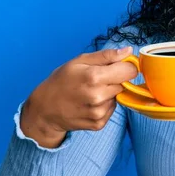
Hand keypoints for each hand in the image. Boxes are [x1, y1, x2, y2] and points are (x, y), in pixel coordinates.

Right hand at [21, 46, 138, 147]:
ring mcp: (98, 113)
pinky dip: (105, 105)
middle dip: (115, 80)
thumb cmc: (61, 81)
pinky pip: (112, 110)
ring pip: (118, 97)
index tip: (118, 66)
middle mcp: (98, 96)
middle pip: (125, 84)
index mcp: (94, 77)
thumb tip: (129, 51)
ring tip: (90, 92)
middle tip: (96, 80)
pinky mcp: (99, 124)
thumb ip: (106, 56)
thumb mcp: (79, 61)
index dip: (126, 66)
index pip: (130, 71)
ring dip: (109, 93)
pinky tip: (89, 103)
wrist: (44, 110)